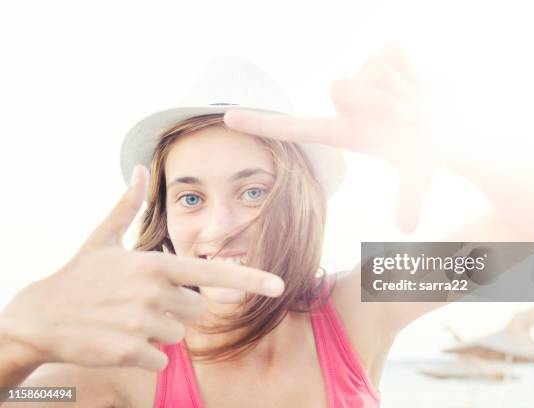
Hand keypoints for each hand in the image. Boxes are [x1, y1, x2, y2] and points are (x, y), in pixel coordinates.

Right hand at [0, 165, 284, 371]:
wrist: (39, 318)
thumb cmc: (77, 276)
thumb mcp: (102, 239)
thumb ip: (127, 206)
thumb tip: (138, 169)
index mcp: (154, 264)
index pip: (212, 273)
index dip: (248, 279)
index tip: (279, 286)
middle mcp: (154, 293)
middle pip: (196, 310)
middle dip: (177, 309)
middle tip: (141, 302)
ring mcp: (142, 324)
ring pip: (178, 335)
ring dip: (159, 331)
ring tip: (126, 319)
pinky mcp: (130, 352)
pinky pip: (161, 359)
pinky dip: (145, 354)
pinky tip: (119, 339)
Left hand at [224, 46, 443, 231]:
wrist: (456, 120)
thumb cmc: (430, 148)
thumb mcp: (418, 174)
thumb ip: (409, 198)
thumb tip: (408, 230)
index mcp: (345, 131)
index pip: (295, 127)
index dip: (262, 124)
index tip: (227, 119)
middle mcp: (348, 102)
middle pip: (342, 89)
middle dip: (381, 103)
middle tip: (411, 118)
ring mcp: (363, 75)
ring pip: (372, 74)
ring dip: (403, 91)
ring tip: (416, 101)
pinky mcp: (382, 53)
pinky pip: (391, 55)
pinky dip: (413, 70)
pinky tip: (417, 80)